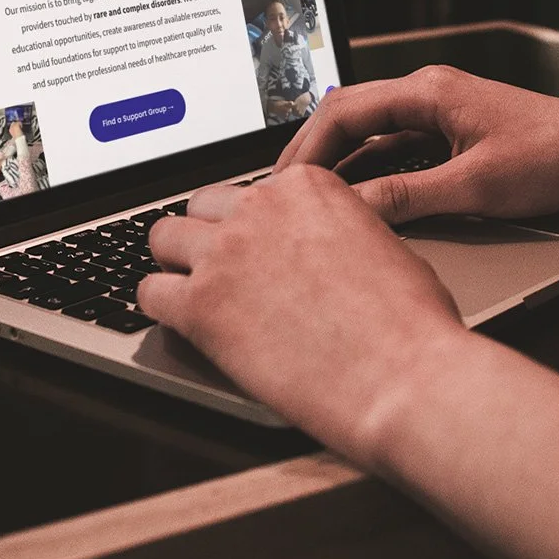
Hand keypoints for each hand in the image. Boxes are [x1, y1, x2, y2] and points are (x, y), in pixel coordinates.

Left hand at [137, 167, 465, 463]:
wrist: (400, 372)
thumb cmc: (408, 318)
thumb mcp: (379, 242)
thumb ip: (337, 230)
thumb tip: (324, 248)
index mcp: (305, 186)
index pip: (253, 191)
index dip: (255, 224)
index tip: (260, 248)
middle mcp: (259, 207)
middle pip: (203, 206)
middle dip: (210, 234)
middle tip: (225, 270)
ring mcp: (225, 253)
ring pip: (164, 237)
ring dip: (177, 263)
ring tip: (194, 292)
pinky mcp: (200, 305)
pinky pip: (150, 293)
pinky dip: (160, 306)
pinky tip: (180, 323)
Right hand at [275, 65, 558, 224]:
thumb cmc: (553, 159)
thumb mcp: (474, 187)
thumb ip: (407, 197)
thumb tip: (352, 210)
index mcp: (429, 91)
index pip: (345, 111)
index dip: (307, 149)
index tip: (284, 185)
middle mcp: (429, 93)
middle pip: (349, 116)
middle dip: (313, 153)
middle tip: (282, 194)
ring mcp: (440, 113)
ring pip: (370, 133)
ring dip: (338, 163)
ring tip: (309, 199)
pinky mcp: (451, 134)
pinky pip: (394, 147)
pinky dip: (369, 170)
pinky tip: (354, 197)